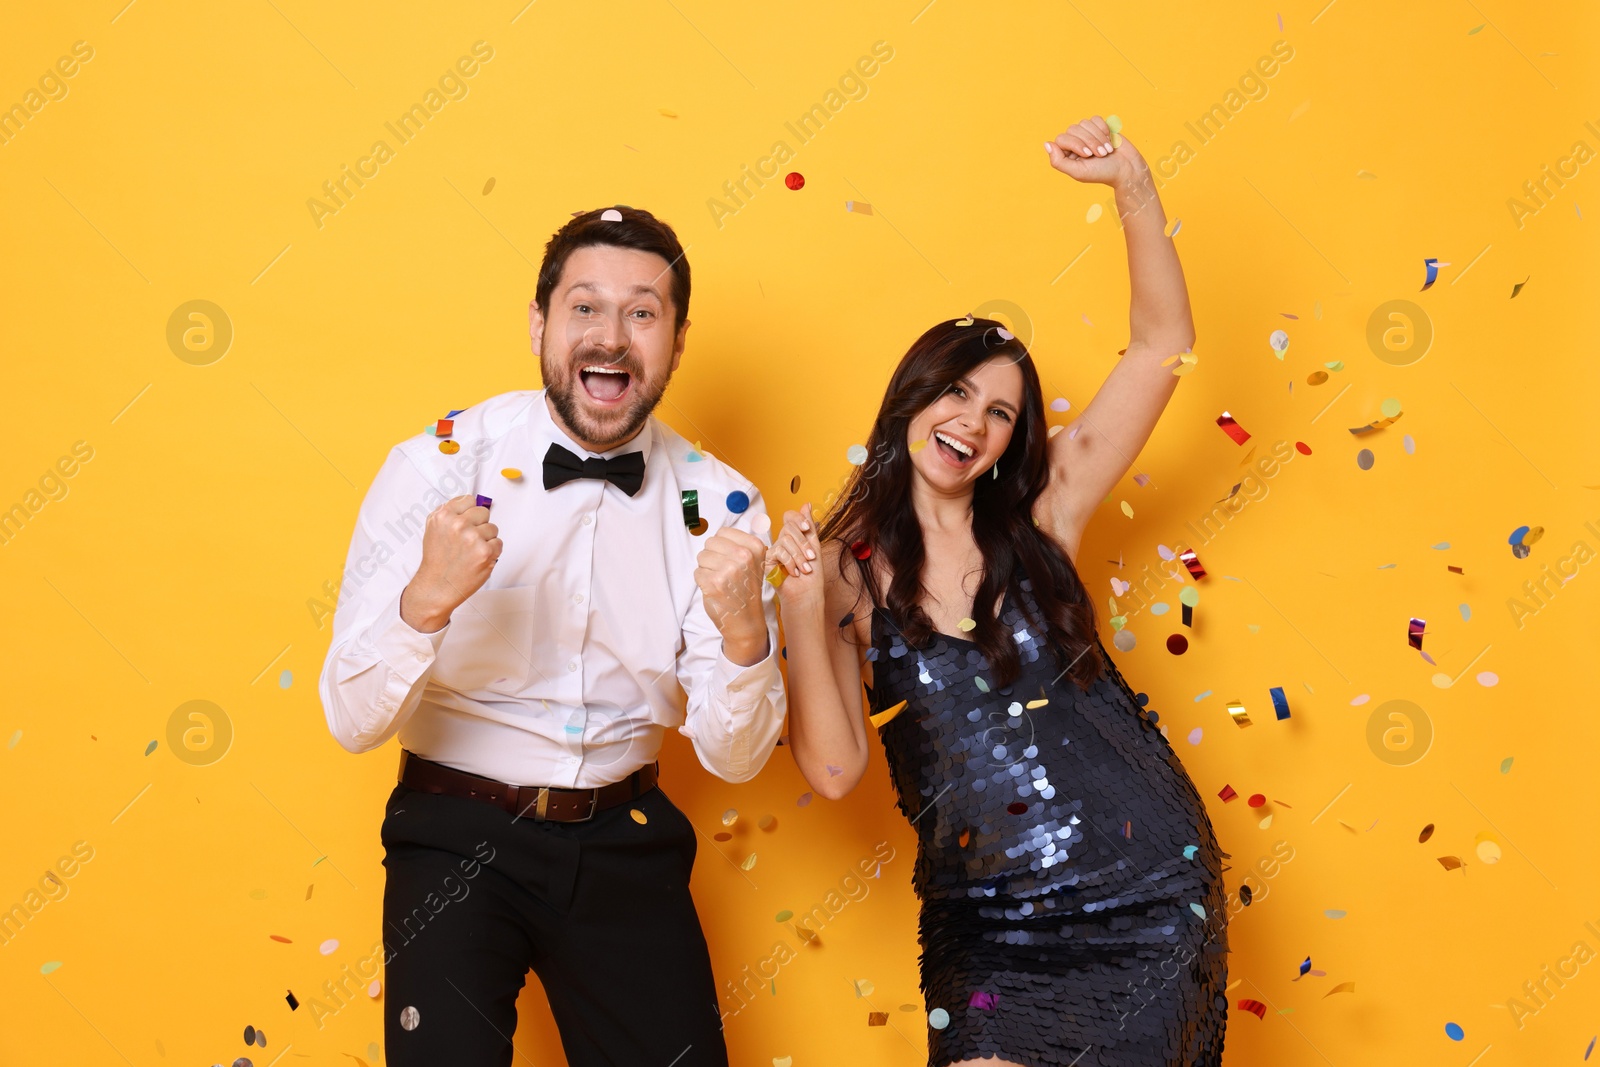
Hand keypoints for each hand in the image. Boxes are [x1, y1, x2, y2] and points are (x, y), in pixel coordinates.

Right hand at [402, 495, 500, 630]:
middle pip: (483, 512)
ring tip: (471, 551)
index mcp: (443, 516)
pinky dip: (492, 551)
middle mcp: (458, 524)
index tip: (466, 521)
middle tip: (468, 540)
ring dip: (486, 539)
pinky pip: (498, 543)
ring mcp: (473, 537)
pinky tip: (478, 558)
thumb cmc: (437, 561)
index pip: (469, 500)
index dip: (469, 512)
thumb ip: (450, 513)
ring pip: (493, 528)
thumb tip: (468, 503)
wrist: (438, 586)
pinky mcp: (485, 551)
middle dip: (479, 525)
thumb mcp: (434, 529)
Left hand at [695, 526, 770, 659]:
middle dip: (713, 557)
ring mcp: (729, 570)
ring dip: (707, 569)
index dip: (722, 546)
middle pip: (710, 543)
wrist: (746, 621)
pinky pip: (697, 572)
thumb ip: (740, 544)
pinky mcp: (714, 583)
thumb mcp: (754, 562)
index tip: (731, 560)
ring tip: (721, 581)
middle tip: (725, 573)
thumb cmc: (746, 590)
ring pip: (702, 557)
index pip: (723, 532)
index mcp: (755, 547)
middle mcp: (744, 556)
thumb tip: (720, 532)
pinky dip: (703, 582)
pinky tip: (716, 589)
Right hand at [766, 503, 824, 615]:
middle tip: (811, 558)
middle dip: (803, 544)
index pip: (789, 517)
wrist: (806, 594)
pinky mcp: (766, 561)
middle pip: (788, 527)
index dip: (798, 518)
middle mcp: (781, 541)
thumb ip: (809, 526)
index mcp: (793, 537)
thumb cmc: (812, 574)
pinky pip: (778, 551)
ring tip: (805, 569)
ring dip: (799, 555)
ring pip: (785, 539)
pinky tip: (794, 573)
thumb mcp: (814, 546)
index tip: (807, 528)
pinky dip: (790, 562)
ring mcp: (773, 551)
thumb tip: (807, 503)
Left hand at [1044, 114, 1148, 190]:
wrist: (1127, 168)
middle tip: (1101, 155)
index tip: (1088, 155)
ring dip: (1098, 137)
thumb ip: (1059, 161)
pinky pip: (1095, 119)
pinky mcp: (1099, 126)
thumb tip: (1046, 144)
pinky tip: (1109, 140)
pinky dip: (1103, 129)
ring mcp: (1087, 133)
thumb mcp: (1078, 172)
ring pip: (1084, 123)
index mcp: (1067, 154)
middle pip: (1073, 129)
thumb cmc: (1102, 173)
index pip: (1062, 139)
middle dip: (1089, 142)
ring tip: (1106, 151)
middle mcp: (1075, 142)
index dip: (1076, 144)